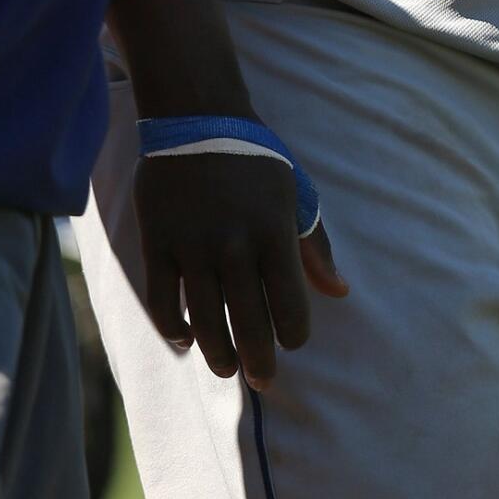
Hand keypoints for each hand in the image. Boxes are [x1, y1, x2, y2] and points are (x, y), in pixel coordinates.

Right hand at [133, 152, 348, 389]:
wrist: (197, 118)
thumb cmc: (256, 158)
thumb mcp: (296, 192)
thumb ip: (316, 245)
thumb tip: (340, 293)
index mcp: (274, 232)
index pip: (289, 306)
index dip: (293, 334)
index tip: (292, 341)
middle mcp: (235, 245)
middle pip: (248, 325)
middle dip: (259, 362)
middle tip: (262, 380)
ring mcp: (193, 247)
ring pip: (205, 323)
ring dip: (218, 355)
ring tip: (227, 367)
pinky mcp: (158, 244)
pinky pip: (164, 303)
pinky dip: (175, 329)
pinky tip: (187, 338)